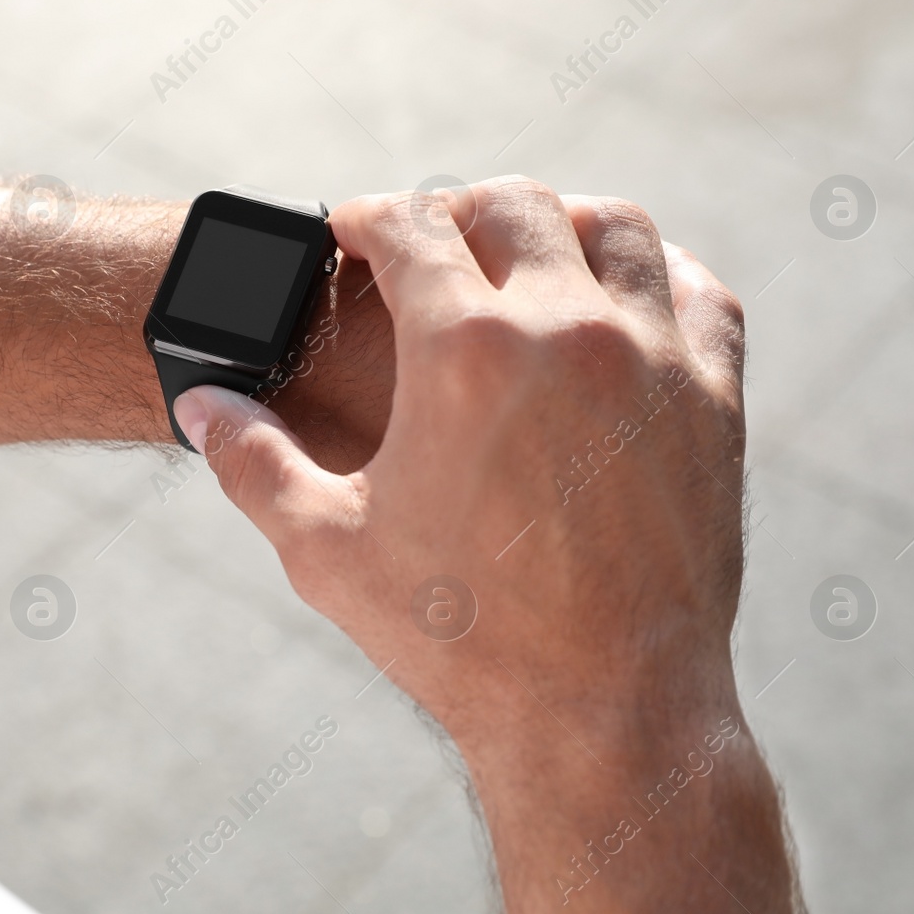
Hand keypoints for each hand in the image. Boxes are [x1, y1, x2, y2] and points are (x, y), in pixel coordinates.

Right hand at [173, 177, 801, 913]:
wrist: (605, 710)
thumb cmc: (460, 637)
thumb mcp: (326, 548)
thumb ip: (253, 462)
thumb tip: (200, 407)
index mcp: (461, 349)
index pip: (407, 223)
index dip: (365, 216)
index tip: (349, 231)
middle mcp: (564, 328)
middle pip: (511, 203)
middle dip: (455, 207)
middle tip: (428, 244)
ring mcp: (651, 356)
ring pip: (613, 225)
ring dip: (559, 221)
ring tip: (526, 252)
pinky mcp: (713, 398)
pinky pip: (696, 288)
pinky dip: (655, 270)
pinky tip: (623, 298)